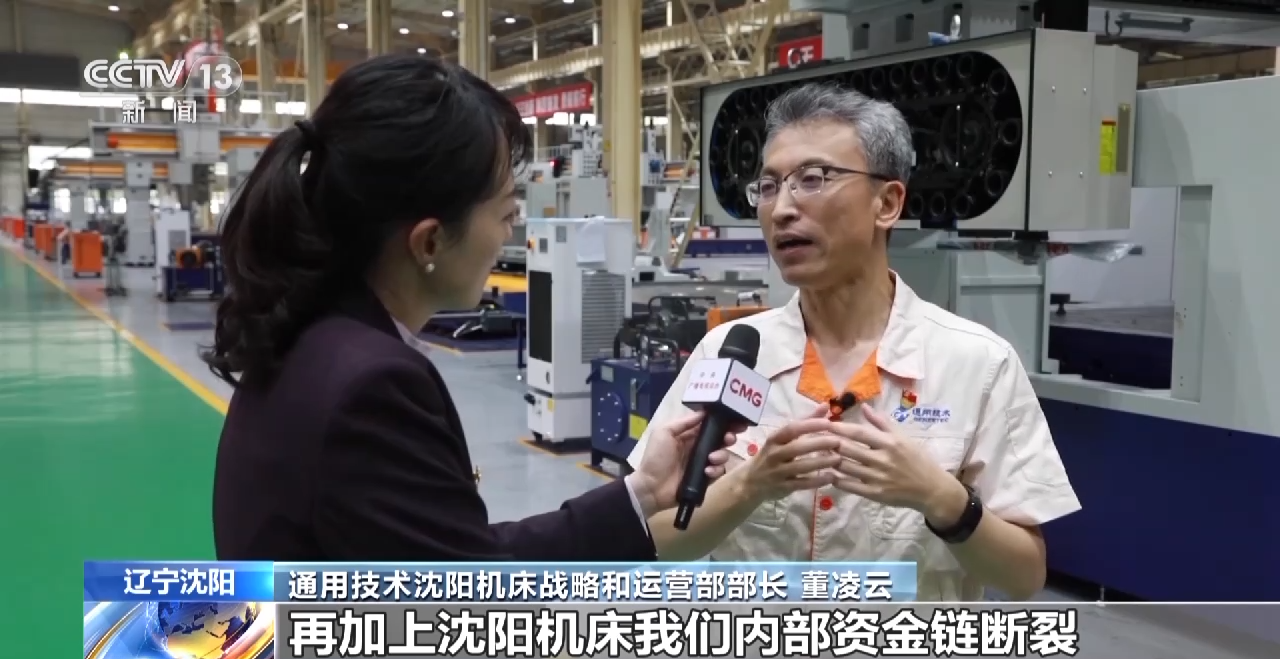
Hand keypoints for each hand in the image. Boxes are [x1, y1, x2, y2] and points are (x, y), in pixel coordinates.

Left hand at [628, 411, 740, 517]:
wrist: (651, 487)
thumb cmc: (656, 457)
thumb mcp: (664, 433)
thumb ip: (683, 422)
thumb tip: (704, 413)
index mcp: (688, 435)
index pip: (709, 425)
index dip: (723, 422)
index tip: (736, 420)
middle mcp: (697, 447)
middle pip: (720, 439)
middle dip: (728, 437)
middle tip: (730, 438)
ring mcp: (702, 463)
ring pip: (722, 455)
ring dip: (721, 455)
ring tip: (711, 458)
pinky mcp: (704, 478)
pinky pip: (718, 471)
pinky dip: (716, 470)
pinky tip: (707, 471)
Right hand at [741, 406, 843, 502]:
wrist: (750, 482)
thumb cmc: (771, 455)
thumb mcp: (783, 438)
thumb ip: (805, 422)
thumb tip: (826, 406)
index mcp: (774, 439)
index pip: (792, 429)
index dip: (810, 425)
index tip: (828, 423)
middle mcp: (774, 454)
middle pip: (797, 447)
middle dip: (818, 444)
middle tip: (838, 441)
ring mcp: (777, 472)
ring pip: (800, 466)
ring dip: (820, 462)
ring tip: (839, 459)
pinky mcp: (783, 487)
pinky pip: (801, 484)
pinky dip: (817, 481)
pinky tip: (831, 477)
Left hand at [827, 404, 964, 520]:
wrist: (932, 489)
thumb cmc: (917, 460)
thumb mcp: (903, 438)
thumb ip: (882, 423)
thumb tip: (865, 407)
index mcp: (890, 443)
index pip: (859, 433)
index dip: (839, 428)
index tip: (824, 423)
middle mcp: (882, 460)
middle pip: (848, 449)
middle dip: (830, 443)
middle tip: (815, 438)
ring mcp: (877, 478)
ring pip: (845, 467)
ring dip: (830, 460)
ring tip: (819, 454)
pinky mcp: (875, 494)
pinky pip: (850, 486)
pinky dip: (837, 479)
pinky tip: (830, 474)